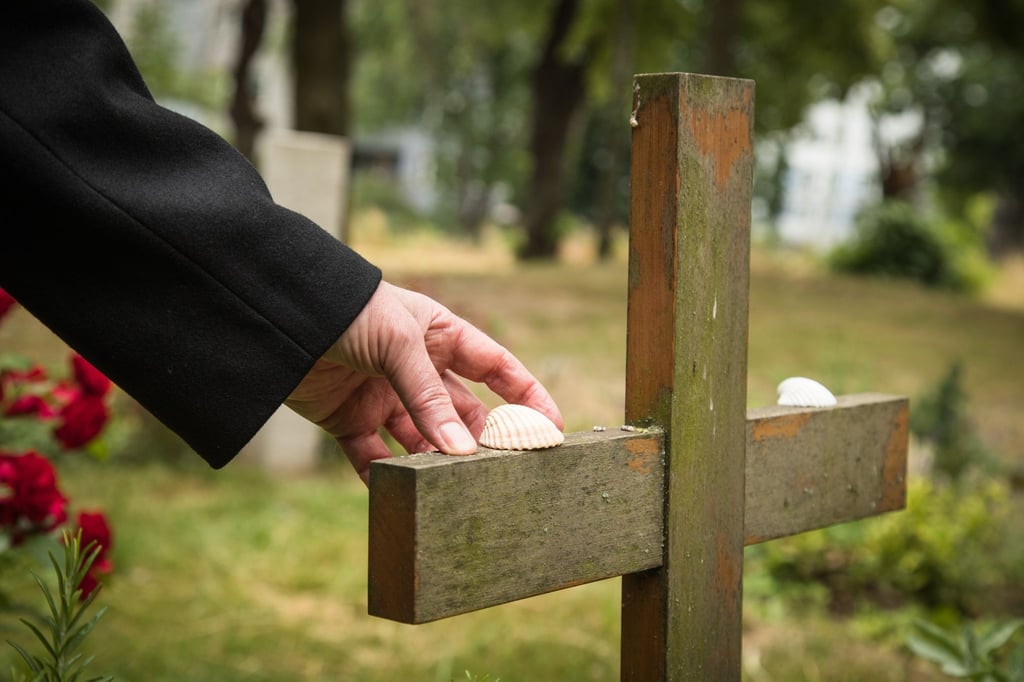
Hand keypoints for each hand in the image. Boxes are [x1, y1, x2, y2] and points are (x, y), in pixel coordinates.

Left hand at [285, 281, 562, 483]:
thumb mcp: (399, 344)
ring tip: (449, 485)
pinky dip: (384, 475)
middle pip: (462, 412)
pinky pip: (373, 456)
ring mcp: (383, 395)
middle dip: (480, 439)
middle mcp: (416, 368)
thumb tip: (462, 451)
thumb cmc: (348, 309)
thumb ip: (430, 398)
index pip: (496, 368)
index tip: (551, 428)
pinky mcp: (347, 419)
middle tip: (499, 470)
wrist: (276, 312)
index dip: (526, 396)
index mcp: (439, 335)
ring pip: (421, 439)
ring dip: (434, 461)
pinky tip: (400, 492)